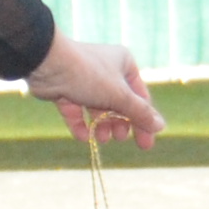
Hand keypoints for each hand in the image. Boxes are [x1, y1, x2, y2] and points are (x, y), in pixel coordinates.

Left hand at [24, 34, 164, 147]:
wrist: (48, 64)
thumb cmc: (89, 75)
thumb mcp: (120, 96)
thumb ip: (140, 113)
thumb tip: (160, 126)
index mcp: (124, 64)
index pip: (140, 97)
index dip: (143, 121)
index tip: (145, 144)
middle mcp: (105, 70)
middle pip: (118, 104)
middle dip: (119, 123)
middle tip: (119, 138)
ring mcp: (84, 80)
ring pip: (97, 108)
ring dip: (101, 126)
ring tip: (102, 139)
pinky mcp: (65, 89)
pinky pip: (76, 111)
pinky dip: (81, 125)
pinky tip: (84, 137)